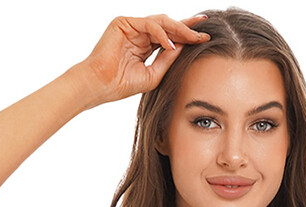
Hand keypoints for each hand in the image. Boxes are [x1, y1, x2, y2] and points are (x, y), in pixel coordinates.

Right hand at [77, 13, 210, 105]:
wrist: (101, 85)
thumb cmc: (122, 84)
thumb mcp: (153, 75)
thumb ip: (167, 61)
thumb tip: (184, 48)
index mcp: (145, 44)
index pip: (169, 36)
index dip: (187, 36)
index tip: (205, 38)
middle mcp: (139, 33)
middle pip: (168, 25)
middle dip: (187, 28)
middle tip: (204, 31)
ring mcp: (131, 26)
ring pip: (161, 21)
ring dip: (178, 29)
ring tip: (193, 38)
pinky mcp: (124, 22)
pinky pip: (149, 24)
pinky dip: (161, 34)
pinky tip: (171, 45)